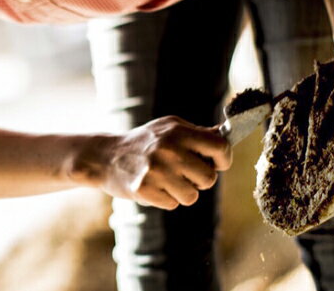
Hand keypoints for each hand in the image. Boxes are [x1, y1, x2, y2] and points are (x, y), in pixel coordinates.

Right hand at [97, 116, 230, 209]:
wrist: (106, 156)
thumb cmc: (144, 142)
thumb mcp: (168, 128)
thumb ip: (197, 134)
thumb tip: (227, 136)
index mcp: (178, 131)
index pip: (219, 147)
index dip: (224, 159)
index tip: (217, 164)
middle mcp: (169, 150)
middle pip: (209, 178)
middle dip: (200, 180)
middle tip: (186, 173)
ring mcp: (156, 171)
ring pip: (192, 196)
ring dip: (183, 192)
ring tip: (167, 180)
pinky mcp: (144, 189)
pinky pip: (173, 204)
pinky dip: (166, 199)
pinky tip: (153, 186)